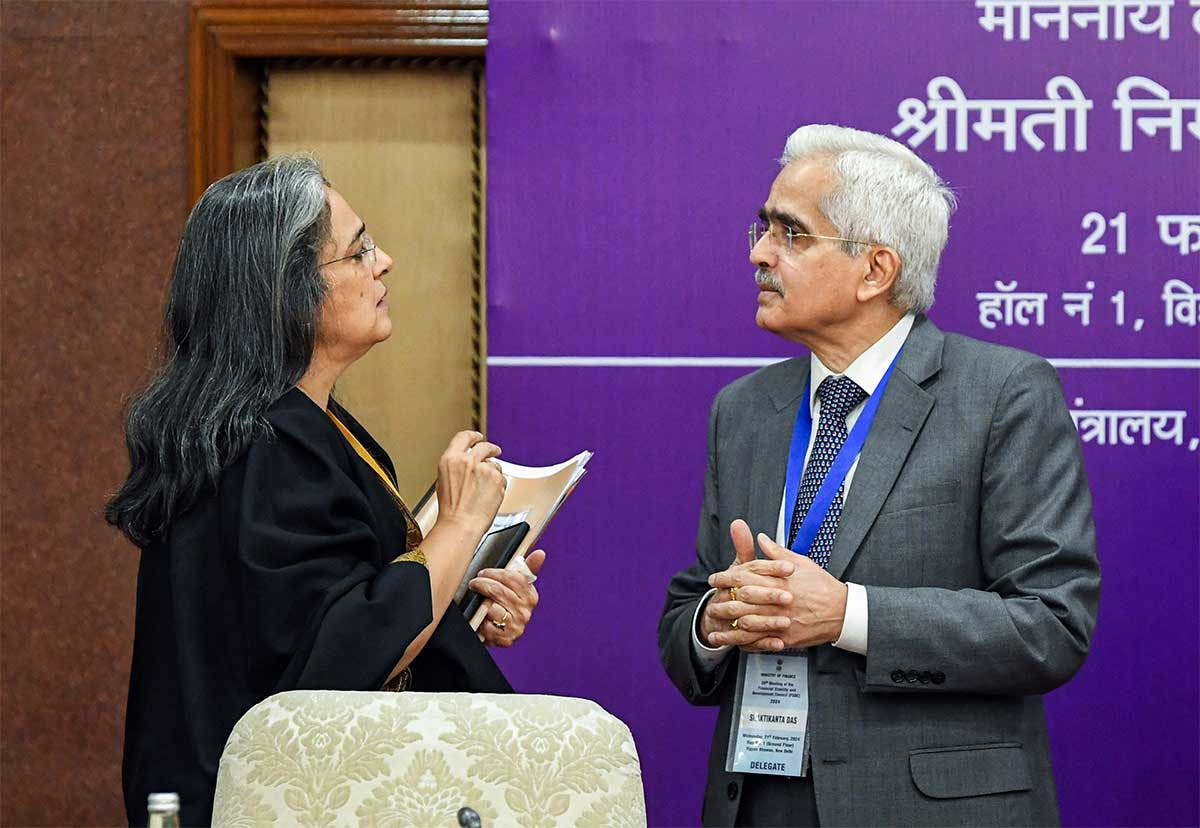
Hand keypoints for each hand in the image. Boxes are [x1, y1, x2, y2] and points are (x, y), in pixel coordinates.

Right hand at [433, 431, 505, 534]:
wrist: (461, 524)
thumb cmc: (452, 509)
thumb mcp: (445, 480)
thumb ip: (457, 466)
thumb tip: (468, 461)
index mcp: (451, 459)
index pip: (464, 437)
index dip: (473, 436)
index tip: (478, 437)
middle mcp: (467, 460)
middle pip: (484, 446)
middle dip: (491, 448)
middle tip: (495, 451)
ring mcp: (483, 468)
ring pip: (494, 465)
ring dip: (493, 474)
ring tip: (484, 492)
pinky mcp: (497, 478)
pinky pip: (502, 478)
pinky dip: (498, 486)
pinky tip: (489, 497)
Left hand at [472, 549, 545, 646]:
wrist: (498, 633)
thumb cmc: (505, 604)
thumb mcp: (515, 586)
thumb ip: (526, 568)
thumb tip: (540, 553)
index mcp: (531, 596)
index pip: (514, 578)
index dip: (494, 573)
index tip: (484, 573)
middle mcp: (525, 612)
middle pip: (499, 591)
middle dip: (483, 584)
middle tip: (475, 583)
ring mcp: (516, 627)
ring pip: (492, 608)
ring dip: (482, 604)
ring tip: (479, 602)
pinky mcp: (505, 639)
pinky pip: (487, 625)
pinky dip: (482, 622)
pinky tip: (482, 619)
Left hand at [709, 532, 848, 649]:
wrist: (843, 611)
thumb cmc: (821, 585)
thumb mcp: (801, 562)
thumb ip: (777, 552)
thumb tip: (760, 536)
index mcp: (780, 580)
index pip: (746, 577)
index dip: (726, 578)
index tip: (715, 578)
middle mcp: (780, 601)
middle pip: (743, 600)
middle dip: (723, 600)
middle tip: (711, 600)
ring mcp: (783, 621)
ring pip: (749, 624)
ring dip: (729, 625)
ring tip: (714, 625)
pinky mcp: (787, 638)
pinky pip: (761, 642)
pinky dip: (745, 642)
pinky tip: (733, 641)